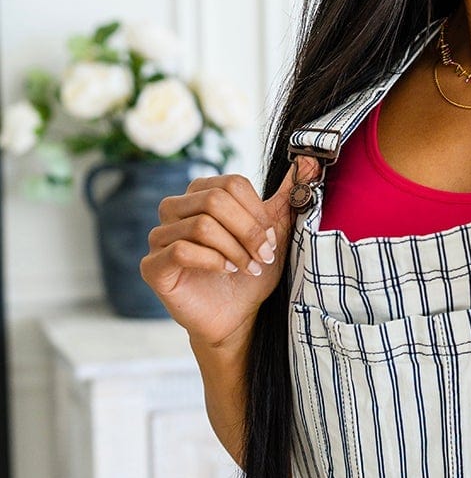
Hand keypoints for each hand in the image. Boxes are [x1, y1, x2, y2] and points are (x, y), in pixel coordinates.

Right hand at [140, 155, 317, 352]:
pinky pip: (182, 250)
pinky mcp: (153, 266)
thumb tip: (310, 160)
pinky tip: (227, 272)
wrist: (239, 316)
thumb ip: (289, 195)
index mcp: (200, 193)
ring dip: (235, 249)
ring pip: (201, 225)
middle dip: (248, 231)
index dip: (257, 212)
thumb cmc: (253, 271)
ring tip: (249, 267)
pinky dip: (213, 262)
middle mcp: (174, 209)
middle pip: (214, 200)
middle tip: (263, 256)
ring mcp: (160, 236)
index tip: (270, 238)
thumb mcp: (276, 230)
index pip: (232, 184)